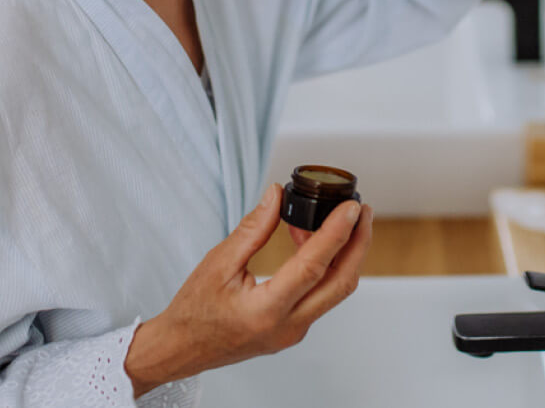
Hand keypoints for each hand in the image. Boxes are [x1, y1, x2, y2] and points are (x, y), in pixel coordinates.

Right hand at [123, 184, 372, 396]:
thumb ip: (253, 228)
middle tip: (362, 210)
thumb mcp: (219, 262)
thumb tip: (277, 195)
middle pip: (340, 283)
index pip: (314, 267)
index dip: (337, 233)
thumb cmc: (194, 310)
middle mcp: (287, 326)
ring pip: (335, 290)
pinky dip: (325, 265)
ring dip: (343, 253)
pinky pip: (321, 294)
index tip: (352, 207)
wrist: (181, 348)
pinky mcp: (293, 328)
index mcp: (266, 310)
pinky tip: (310, 240)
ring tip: (334, 218)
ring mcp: (293, 331)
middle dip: (358, 243)